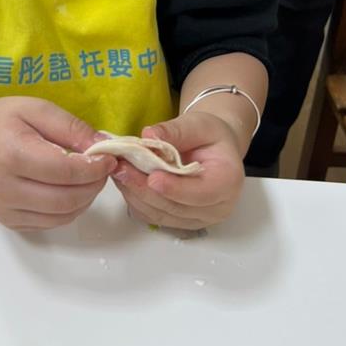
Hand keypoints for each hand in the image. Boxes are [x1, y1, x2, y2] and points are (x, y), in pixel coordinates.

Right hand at [0, 96, 116, 230]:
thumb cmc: (2, 121)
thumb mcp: (36, 109)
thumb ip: (70, 126)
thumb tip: (103, 145)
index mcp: (12, 155)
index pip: (64, 172)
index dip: (94, 168)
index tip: (109, 158)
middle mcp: (5, 188)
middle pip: (66, 199)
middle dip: (94, 185)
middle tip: (103, 168)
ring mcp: (5, 209)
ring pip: (61, 216)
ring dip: (85, 199)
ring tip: (88, 177)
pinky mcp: (9, 222)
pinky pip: (50, 223)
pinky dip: (69, 209)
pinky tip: (71, 189)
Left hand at [111, 111, 244, 229]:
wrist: (214, 149)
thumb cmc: (210, 136)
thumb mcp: (198, 124)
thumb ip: (175, 131)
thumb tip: (149, 136)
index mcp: (227, 181)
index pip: (202, 193)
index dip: (176, 188)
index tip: (152, 178)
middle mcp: (216, 208)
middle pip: (176, 207)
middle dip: (145, 188)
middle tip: (121, 167)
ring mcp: (197, 219)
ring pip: (160, 214)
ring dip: (135, 194)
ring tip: (117, 170)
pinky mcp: (179, 222)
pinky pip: (153, 216)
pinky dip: (136, 200)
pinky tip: (124, 180)